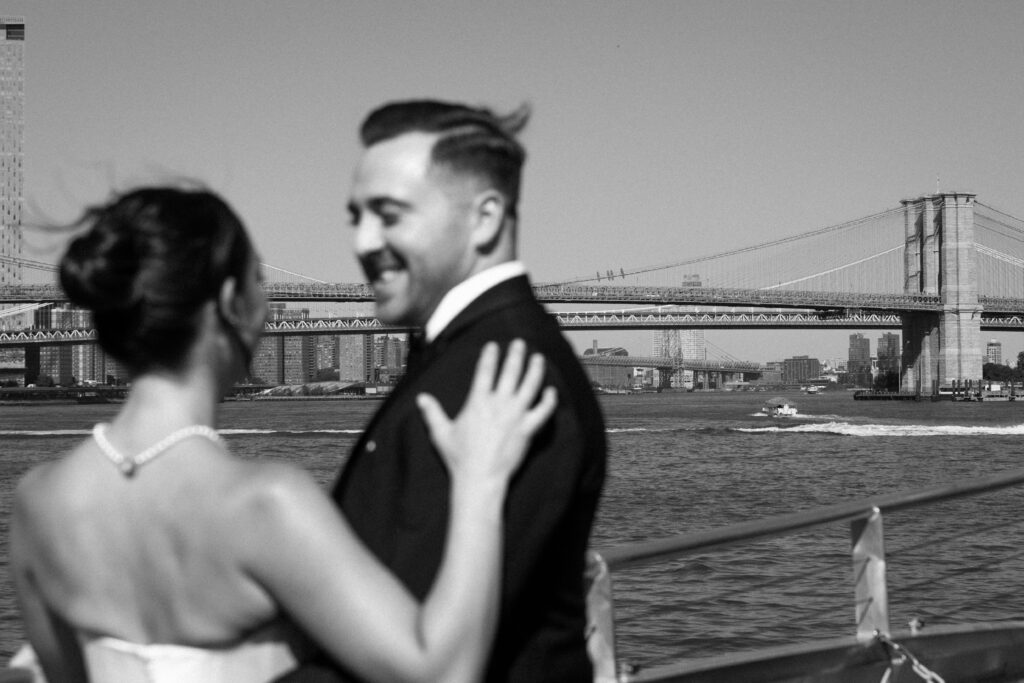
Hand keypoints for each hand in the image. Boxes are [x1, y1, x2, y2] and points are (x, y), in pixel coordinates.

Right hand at [417, 340, 556, 484]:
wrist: (480, 477)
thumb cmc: (459, 458)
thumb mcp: (441, 433)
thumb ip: (432, 413)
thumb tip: (421, 399)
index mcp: (478, 402)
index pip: (485, 372)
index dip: (489, 356)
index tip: (493, 345)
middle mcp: (499, 404)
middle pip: (510, 372)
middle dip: (515, 355)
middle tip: (519, 343)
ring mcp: (516, 416)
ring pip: (529, 386)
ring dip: (535, 370)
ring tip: (538, 358)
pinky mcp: (528, 429)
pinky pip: (543, 412)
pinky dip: (549, 401)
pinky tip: (552, 392)